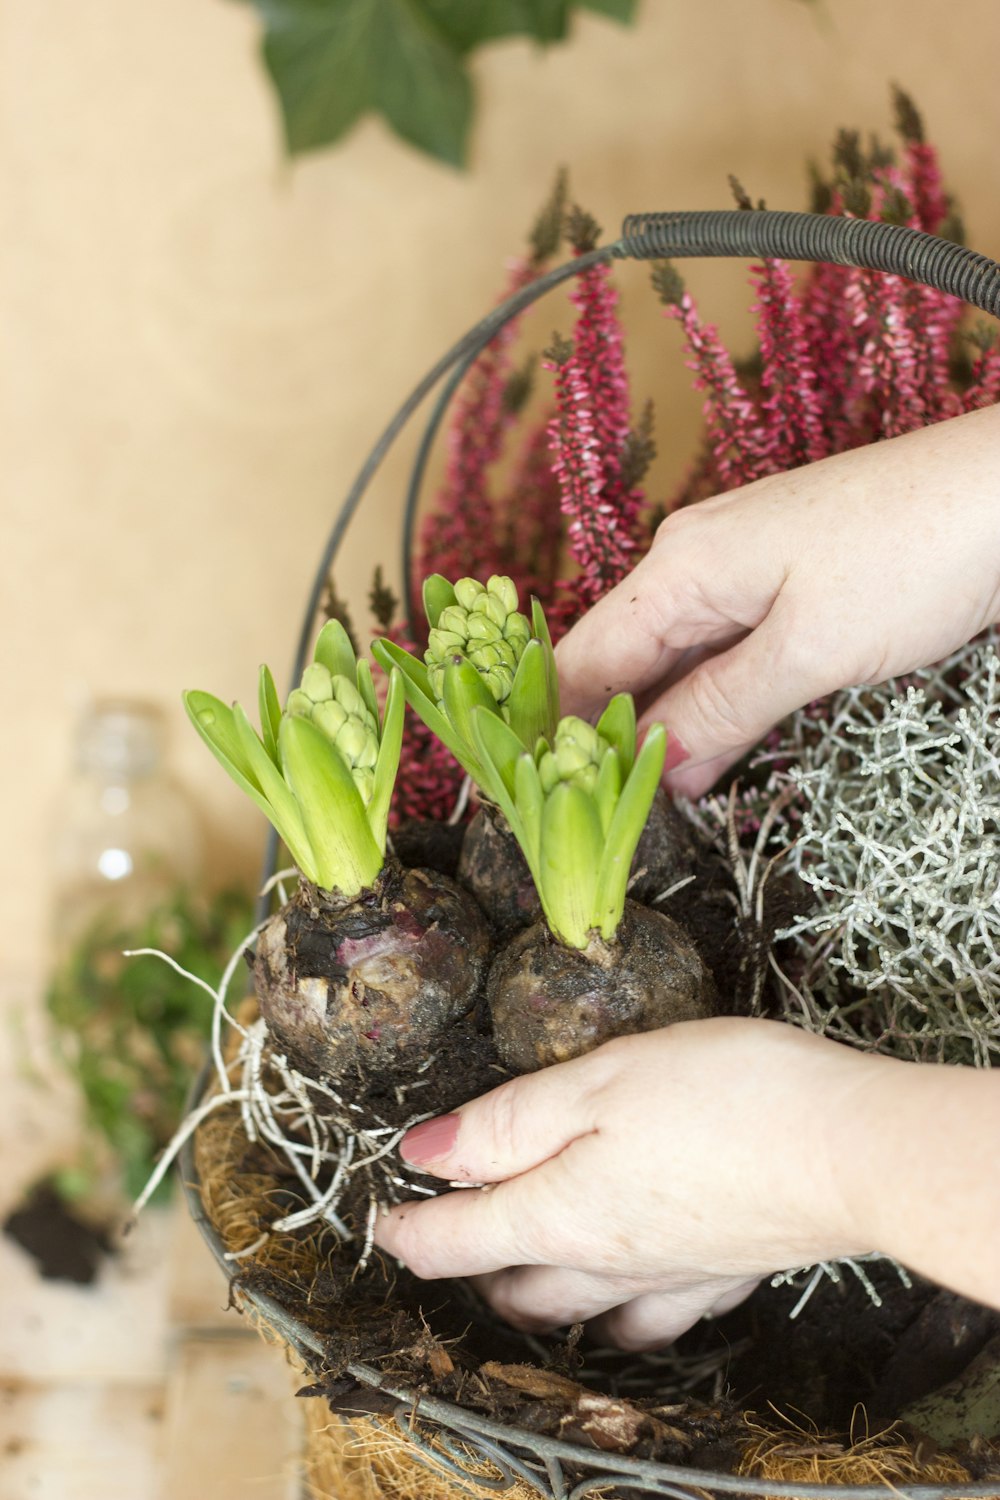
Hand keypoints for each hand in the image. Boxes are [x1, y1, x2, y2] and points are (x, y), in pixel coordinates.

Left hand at [374, 1018, 881, 1349]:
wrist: (852, 1150)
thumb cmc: (722, 1099)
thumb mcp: (594, 1083)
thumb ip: (507, 1121)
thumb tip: (422, 1153)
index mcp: (557, 1213)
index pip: (454, 1240)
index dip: (405, 1227)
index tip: (381, 1216)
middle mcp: (604, 1262)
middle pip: (511, 1287)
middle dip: (469, 1265)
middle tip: (449, 1232)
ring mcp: (668, 1278)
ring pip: (580, 1312)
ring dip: (540, 1298)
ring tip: (526, 1273)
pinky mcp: (724, 1273)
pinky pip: (654, 1316)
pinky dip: (624, 1312)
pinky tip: (634, 1294)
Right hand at [556, 405, 999, 797]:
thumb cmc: (916, 552)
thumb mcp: (810, 651)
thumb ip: (720, 712)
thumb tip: (650, 767)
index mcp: (680, 566)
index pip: (582, 662)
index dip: (557, 734)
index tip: (550, 803)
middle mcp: (695, 562)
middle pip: (622, 665)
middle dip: (608, 742)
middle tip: (597, 823)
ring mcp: (742, 573)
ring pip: (675, 665)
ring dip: (663, 732)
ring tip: (646, 809)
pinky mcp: (788, 589)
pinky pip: (725, 657)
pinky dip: (711, 709)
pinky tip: (707, 761)